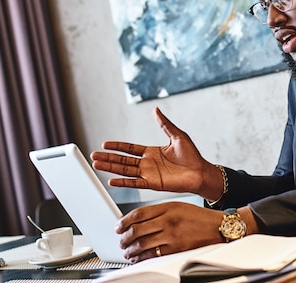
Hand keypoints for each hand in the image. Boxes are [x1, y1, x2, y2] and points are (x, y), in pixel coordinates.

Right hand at [91, 107, 222, 197]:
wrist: (202, 172)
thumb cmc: (192, 156)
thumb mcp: (177, 136)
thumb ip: (165, 124)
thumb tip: (156, 110)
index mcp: (152, 151)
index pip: (130, 148)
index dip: (117, 146)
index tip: (104, 144)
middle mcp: (148, 163)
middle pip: (123, 160)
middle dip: (108, 157)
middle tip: (93, 155)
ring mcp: (149, 174)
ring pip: (125, 171)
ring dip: (111, 168)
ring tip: (97, 165)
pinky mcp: (154, 184)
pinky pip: (135, 183)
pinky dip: (123, 182)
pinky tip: (111, 181)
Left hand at [116, 201, 224, 262]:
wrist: (217, 227)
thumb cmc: (198, 217)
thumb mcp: (177, 205)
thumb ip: (158, 211)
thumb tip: (138, 220)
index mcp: (167, 207)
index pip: (139, 214)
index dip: (124, 221)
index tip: (119, 226)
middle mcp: (168, 221)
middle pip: (137, 229)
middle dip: (124, 237)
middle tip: (121, 240)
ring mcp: (171, 236)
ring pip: (142, 243)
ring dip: (130, 249)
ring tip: (127, 250)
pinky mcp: (176, 249)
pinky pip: (152, 255)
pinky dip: (141, 257)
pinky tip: (137, 257)